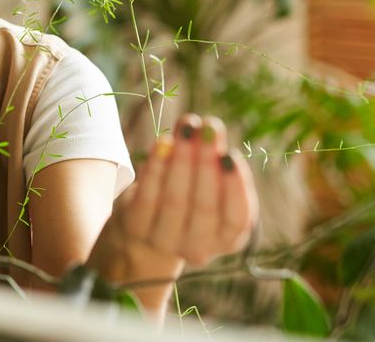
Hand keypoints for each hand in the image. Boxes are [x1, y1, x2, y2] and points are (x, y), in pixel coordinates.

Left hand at [91, 114, 258, 282]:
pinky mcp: (137, 228)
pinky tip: (161, 143)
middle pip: (204, 206)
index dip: (235, 187)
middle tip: (209, 126)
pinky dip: (155, 167)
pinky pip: (147, 196)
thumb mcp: (208, 186)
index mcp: (228, 239)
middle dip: (207, 162)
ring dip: (182, 158)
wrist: (148, 229)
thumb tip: (208, 130)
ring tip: (187, 126)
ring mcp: (165, 241)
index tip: (230, 153)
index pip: (237, 218)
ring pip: (175, 199)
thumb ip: (213, 161)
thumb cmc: (190, 199)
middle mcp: (198, 248)